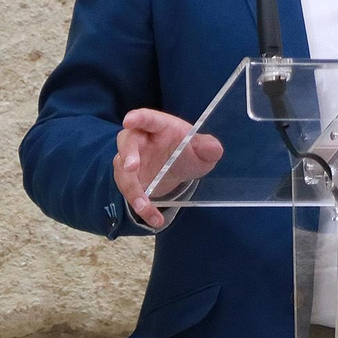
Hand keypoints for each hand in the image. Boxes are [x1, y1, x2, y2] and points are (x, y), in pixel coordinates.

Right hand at [112, 108, 223, 229]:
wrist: (179, 168)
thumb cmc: (188, 151)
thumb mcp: (203, 150)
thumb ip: (208, 147)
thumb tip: (214, 148)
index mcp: (159, 126)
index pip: (148, 118)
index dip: (138, 118)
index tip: (129, 121)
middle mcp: (140, 140)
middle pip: (126, 142)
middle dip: (127, 155)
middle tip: (131, 168)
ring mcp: (130, 160)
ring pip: (123, 172)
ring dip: (133, 190)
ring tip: (144, 206)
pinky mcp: (129, 180)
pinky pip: (130, 193)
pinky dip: (141, 207)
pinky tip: (155, 219)